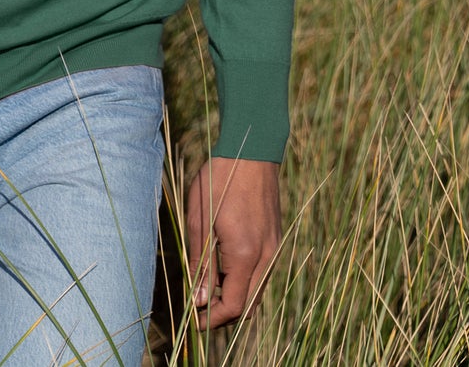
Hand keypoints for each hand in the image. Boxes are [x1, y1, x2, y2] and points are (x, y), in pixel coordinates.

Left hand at [184, 157, 281, 330]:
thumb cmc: (220, 180)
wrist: (252, 149)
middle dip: (224, 312)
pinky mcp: (276, 238)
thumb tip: (200, 301)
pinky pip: (262, 273)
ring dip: (235, 296)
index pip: (234, 307)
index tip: (193, 318)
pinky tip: (224, 264)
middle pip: (249, 306)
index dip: (212, 319)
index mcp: (245, 255)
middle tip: (198, 304)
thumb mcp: (200, 221)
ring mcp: (275, 247)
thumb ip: (201, 263)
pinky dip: (245, 280)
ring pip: (257, 291)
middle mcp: (266, 256)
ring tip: (209, 283)